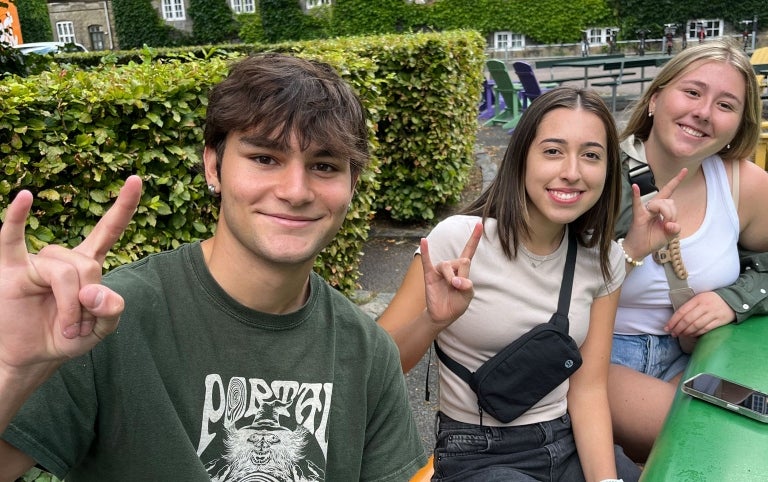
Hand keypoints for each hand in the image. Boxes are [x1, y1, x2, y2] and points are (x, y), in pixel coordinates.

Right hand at [0, 176, 141, 371]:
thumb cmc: (66, 336)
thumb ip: (111, 311)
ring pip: (65, 273)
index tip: (136, 179)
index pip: (108, 229)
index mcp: (87, 263)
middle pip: (88, 266)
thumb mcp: (101, 329)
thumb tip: (93, 292)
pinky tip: (24, 198)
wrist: (32, 357)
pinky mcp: (12, 270)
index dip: (123, 207)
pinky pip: (11, 239)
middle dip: (88, 302)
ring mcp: (37, 261)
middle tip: (79, 327)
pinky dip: (17, 218)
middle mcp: (63, 256)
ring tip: (65, 327)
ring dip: (70, 307)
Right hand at [420, 222, 481, 327]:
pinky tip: (424, 241)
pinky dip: (426, 251)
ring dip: (451, 277)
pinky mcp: (430, 275)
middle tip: (458, 288)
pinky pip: (427, 261)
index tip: (480, 223)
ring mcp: (440, 270)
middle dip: (461, 276)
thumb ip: (467, 285)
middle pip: (461, 261)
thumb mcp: (468, 295)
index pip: (469, 250)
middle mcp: (451, 266)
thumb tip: (457, 280)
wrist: (443, 315)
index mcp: (463, 269)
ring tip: (452, 286)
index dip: (475, 237)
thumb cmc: (457, 303)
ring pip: (447, 265)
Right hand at [622, 169, 686, 260]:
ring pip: (661, 204)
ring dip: (666, 214)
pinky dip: (636, 195)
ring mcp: (645, 210)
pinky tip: (635, 187)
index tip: (684, 170)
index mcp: (661, 209)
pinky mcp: (638, 215)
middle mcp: (653, 207)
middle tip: (668, 225)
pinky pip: (637, 203)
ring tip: (663, 225)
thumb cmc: (652, 240)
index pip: (669, 193)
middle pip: (669, 201)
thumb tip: (671, 223)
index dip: (676, 181)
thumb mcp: (670, 235)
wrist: (639, 249)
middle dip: (672, 213)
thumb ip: (675, 228)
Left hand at [665, 291, 734, 337]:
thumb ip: (690, 306)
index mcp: (697, 299)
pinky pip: (706, 329)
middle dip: (678, 328)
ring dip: (686, 332)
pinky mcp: (720, 320)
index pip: (682, 311)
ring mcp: (713, 313)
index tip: (667, 328)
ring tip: (681, 335)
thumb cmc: (712, 300)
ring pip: (696, 325)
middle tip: (673, 334)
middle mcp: (704, 306)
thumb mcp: (699, 298)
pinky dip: (697, 333)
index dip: (673, 321)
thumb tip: (676, 319)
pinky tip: (691, 335)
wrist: (733, 300)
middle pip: (688, 320)